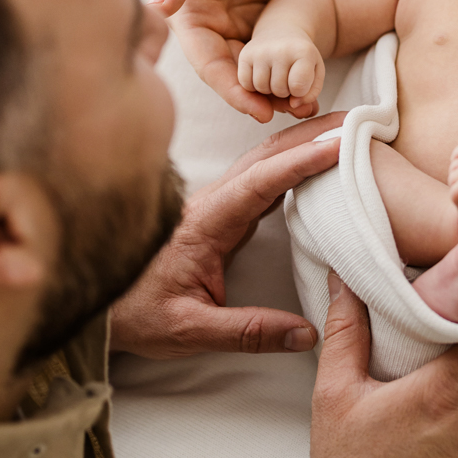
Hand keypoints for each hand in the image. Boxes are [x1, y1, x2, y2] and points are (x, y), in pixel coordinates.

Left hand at [110, 115, 344, 356]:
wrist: (101, 304)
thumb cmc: (138, 313)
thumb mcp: (189, 331)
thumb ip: (247, 332)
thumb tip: (306, 334)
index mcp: (205, 222)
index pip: (259, 182)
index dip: (300, 162)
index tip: (339, 147)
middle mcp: (211, 203)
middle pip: (265, 156)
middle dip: (310, 136)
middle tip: (356, 123)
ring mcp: (215, 203)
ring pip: (263, 161)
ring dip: (302, 143)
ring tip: (344, 133)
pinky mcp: (220, 212)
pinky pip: (261, 177)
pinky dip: (290, 162)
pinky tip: (313, 162)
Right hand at [152, 0, 293, 121]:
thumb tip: (157, 5)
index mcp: (187, 13)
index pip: (207, 63)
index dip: (230, 89)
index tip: (256, 108)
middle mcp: (211, 24)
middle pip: (233, 73)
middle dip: (258, 96)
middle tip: (290, 113)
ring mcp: (238, 21)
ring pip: (256, 67)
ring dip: (276, 86)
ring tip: (306, 103)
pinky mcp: (265, 16)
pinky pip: (276, 49)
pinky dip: (290, 66)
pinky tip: (313, 79)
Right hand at [238, 33, 325, 119]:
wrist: (282, 32)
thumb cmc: (299, 56)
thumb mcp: (315, 72)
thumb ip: (310, 94)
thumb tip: (293, 105)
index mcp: (303, 51)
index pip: (299, 86)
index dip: (300, 91)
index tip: (301, 82)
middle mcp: (280, 48)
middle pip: (279, 90)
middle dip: (284, 90)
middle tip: (287, 76)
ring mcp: (260, 51)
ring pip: (261, 89)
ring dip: (268, 89)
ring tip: (275, 75)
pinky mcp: (245, 54)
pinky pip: (246, 85)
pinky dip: (253, 86)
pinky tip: (262, 75)